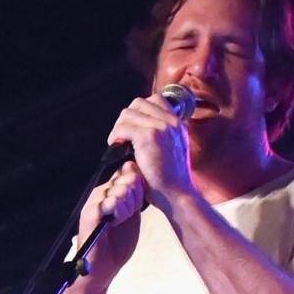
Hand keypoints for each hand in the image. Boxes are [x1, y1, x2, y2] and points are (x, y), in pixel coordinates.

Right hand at [76, 161, 144, 286]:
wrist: (103, 267)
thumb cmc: (117, 243)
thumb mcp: (133, 213)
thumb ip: (136, 193)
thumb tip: (133, 167)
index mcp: (110, 190)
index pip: (129, 171)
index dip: (139, 186)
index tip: (136, 205)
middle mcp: (100, 192)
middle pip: (127, 178)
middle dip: (135, 198)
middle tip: (127, 216)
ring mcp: (94, 201)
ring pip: (121, 189)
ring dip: (127, 208)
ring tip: (119, 222)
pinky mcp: (90, 214)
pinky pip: (111, 202)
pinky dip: (119, 213)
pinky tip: (114, 223)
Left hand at [107, 92, 196, 213]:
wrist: (177, 194)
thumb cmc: (170, 179)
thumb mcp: (172, 150)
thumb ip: (161, 135)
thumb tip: (140, 128)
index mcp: (178, 124)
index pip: (155, 100)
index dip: (139, 112)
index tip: (133, 129)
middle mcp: (172, 122)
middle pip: (139, 103)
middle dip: (126, 117)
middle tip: (122, 136)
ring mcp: (162, 127)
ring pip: (128, 113)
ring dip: (119, 127)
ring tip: (118, 142)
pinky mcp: (149, 137)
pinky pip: (124, 127)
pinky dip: (115, 136)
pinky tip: (117, 147)